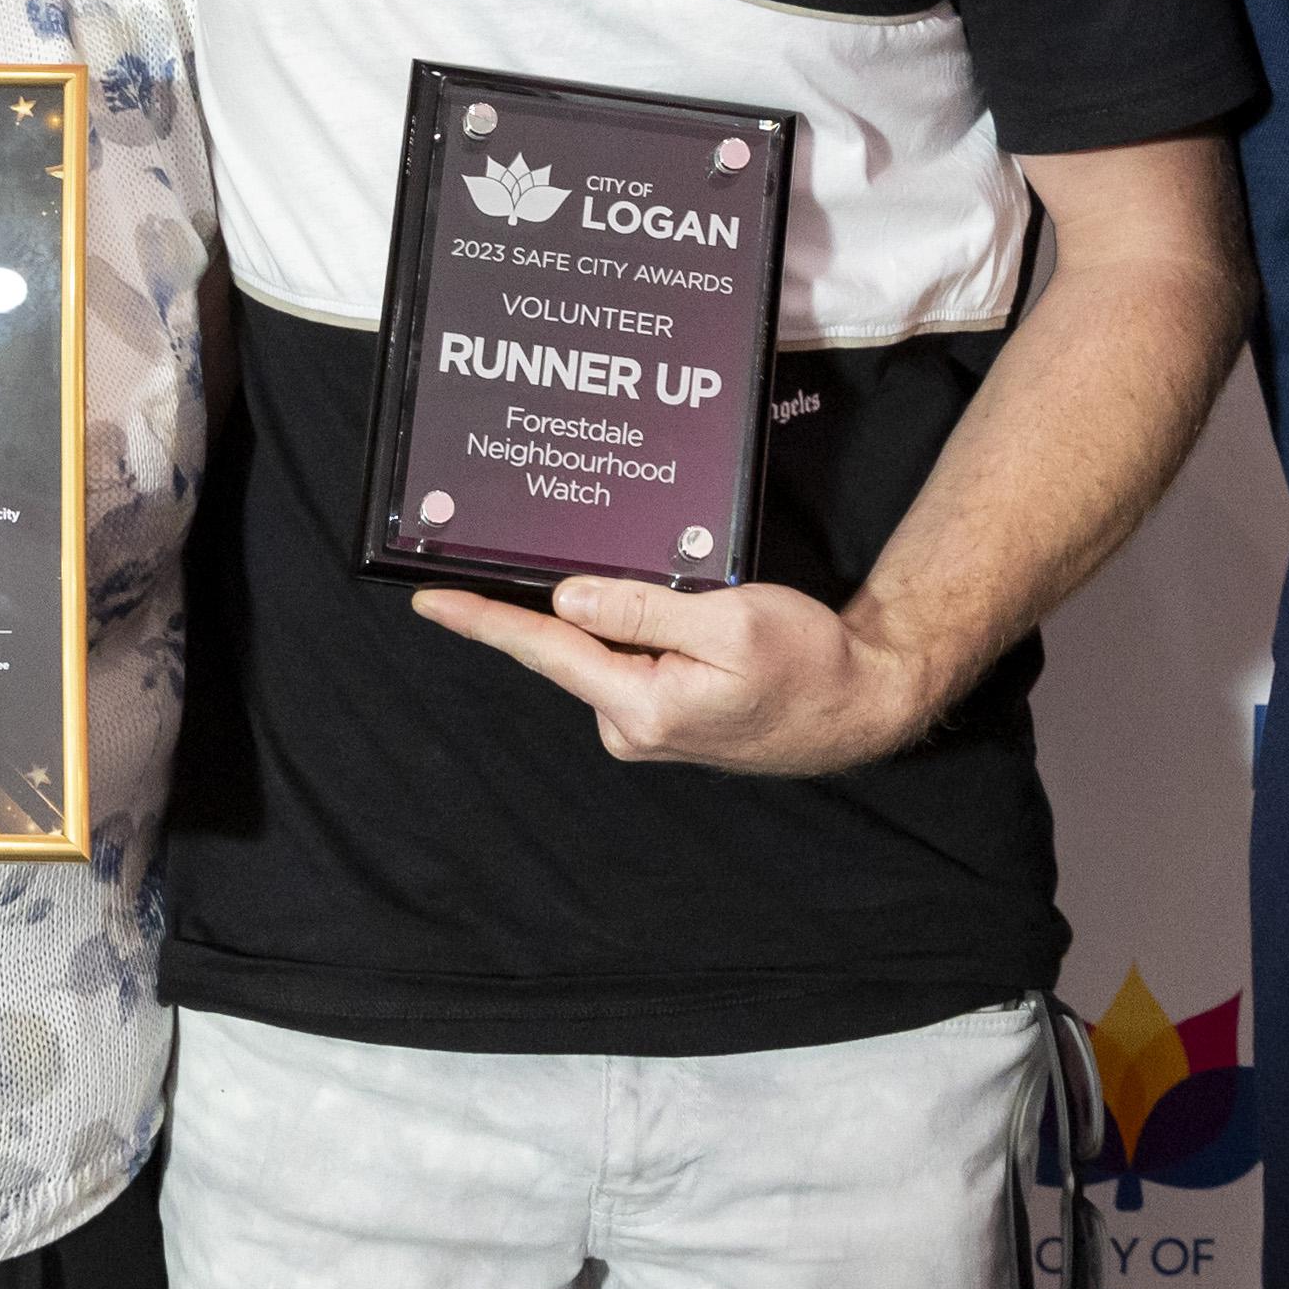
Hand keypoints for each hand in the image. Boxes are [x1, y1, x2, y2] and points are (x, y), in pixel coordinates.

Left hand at [411, 574, 947, 775]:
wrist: (859, 706)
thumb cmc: (807, 663)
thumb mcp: (730, 620)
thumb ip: (642, 609)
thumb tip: (567, 599)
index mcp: (642, 705)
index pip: (545, 651)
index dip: (484, 620)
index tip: (429, 600)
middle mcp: (631, 725)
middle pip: (573, 644)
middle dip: (579, 599)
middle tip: (619, 561)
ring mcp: (646, 726)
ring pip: (605, 648)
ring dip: (627, 615)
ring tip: (698, 602)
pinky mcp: (662, 717)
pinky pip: (630, 659)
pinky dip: (645, 631)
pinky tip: (692, 619)